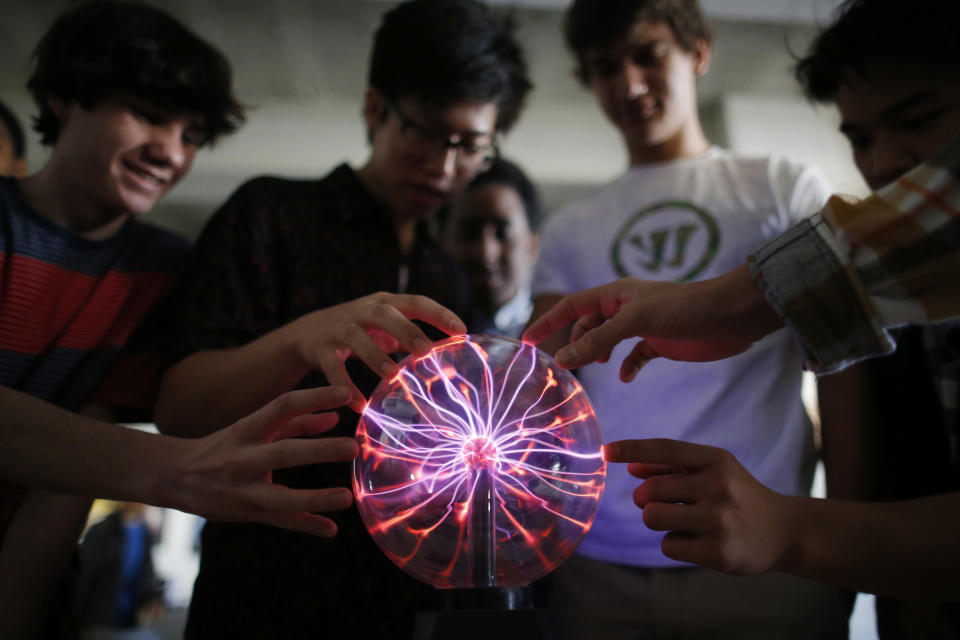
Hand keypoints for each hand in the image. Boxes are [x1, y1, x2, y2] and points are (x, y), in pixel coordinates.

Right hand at [171, 386, 359, 536]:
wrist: (176, 475)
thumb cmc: (227, 445)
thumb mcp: (256, 427)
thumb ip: (297, 422)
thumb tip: (336, 417)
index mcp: (248, 428)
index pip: (284, 406)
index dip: (315, 397)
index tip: (347, 393)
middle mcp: (244, 457)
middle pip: (285, 452)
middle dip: (320, 450)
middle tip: (353, 447)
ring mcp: (243, 488)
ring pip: (282, 497)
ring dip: (316, 498)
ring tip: (347, 496)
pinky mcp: (245, 512)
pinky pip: (280, 521)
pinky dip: (306, 525)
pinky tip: (330, 529)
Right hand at [291, 292, 466, 409]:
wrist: (308, 332)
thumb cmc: (361, 330)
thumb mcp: (386, 326)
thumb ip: (411, 338)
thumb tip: (447, 361)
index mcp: (385, 303)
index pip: (416, 302)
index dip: (439, 314)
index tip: (461, 330)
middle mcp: (363, 311)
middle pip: (386, 314)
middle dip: (406, 330)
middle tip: (425, 350)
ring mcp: (340, 328)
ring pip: (357, 338)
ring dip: (375, 356)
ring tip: (392, 375)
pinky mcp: (321, 348)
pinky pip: (333, 367)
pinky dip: (345, 385)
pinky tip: (359, 405)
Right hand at [522, 268, 782, 380]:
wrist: (730, 317)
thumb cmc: (685, 309)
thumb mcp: (635, 323)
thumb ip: (599, 340)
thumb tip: (564, 359)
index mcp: (615, 294)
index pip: (571, 307)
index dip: (548, 322)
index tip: (526, 341)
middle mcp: (625, 308)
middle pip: (587, 326)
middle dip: (574, 343)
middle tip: (563, 367)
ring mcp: (642, 326)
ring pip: (607, 341)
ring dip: (597, 354)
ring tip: (594, 368)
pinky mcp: (659, 343)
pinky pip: (632, 356)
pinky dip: (625, 366)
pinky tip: (624, 377)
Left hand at [604, 438, 795, 574]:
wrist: (784, 531)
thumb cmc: (737, 495)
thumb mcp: (713, 471)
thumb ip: (671, 467)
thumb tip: (630, 466)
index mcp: (716, 461)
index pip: (666, 449)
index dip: (632, 449)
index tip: (606, 451)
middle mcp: (718, 487)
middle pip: (648, 491)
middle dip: (645, 499)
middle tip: (665, 503)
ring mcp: (718, 521)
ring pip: (652, 518)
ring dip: (658, 521)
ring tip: (683, 522)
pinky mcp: (717, 552)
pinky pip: (668, 546)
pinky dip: (675, 544)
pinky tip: (699, 541)